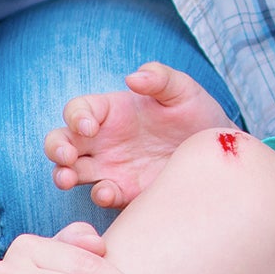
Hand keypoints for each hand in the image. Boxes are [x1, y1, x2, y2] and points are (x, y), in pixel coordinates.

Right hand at [44, 62, 231, 208]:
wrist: (218, 152)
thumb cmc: (196, 115)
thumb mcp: (183, 91)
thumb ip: (160, 78)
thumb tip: (133, 78)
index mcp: (111, 112)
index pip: (78, 110)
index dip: (76, 117)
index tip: (89, 127)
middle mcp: (103, 140)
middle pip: (61, 142)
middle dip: (56, 149)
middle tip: (67, 157)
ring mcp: (110, 168)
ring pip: (70, 172)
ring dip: (62, 176)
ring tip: (68, 179)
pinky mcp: (125, 191)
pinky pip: (102, 195)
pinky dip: (99, 195)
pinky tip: (109, 192)